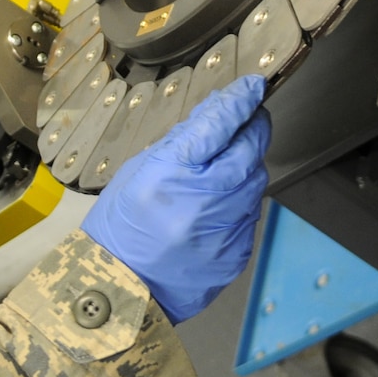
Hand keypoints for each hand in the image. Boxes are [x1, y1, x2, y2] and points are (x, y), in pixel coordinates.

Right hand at [80, 75, 270, 322]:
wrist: (122, 289)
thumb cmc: (121, 226)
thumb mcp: (138, 170)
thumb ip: (181, 142)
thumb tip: (217, 113)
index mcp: (173, 173)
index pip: (219, 124)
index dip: (240, 101)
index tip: (253, 87)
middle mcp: (205, 201)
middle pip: (249, 151)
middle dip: (253, 130)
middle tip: (250, 120)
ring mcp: (225, 231)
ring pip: (256, 183)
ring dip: (246, 169)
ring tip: (224, 170)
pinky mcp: (237, 254)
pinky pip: (250, 216)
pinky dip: (240, 204)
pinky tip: (218, 208)